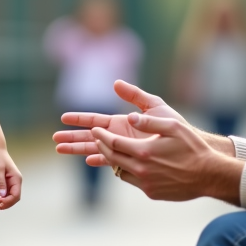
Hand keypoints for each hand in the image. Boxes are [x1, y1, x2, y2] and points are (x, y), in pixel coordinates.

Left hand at [0, 146, 22, 209]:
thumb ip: (0, 182)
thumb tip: (3, 195)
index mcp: (16, 178)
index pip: (16, 195)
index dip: (8, 202)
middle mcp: (16, 181)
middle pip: (14, 198)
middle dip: (5, 203)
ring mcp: (11, 182)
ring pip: (10, 196)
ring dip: (3, 201)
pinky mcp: (6, 182)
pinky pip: (6, 193)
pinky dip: (1, 198)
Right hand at [53, 80, 186, 165]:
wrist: (191, 148)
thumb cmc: (176, 127)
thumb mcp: (155, 107)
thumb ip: (136, 96)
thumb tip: (115, 83)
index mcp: (122, 122)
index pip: (95, 120)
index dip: (79, 119)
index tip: (63, 118)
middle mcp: (120, 135)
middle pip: (91, 136)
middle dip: (72, 137)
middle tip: (54, 140)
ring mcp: (125, 149)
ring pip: (96, 149)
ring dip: (79, 150)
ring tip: (60, 151)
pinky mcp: (131, 162)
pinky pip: (111, 162)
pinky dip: (100, 160)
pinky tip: (88, 161)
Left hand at [91, 112, 243, 202]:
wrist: (209, 175)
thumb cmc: (193, 147)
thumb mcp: (173, 127)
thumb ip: (149, 122)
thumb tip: (130, 117)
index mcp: (143, 152)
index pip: (112, 143)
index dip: (101, 136)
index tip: (95, 130)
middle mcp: (141, 170)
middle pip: (112, 158)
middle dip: (102, 146)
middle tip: (97, 138)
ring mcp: (145, 183)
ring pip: (120, 171)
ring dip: (114, 160)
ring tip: (113, 151)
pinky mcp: (151, 192)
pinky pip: (133, 181)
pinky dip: (128, 171)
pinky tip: (132, 164)